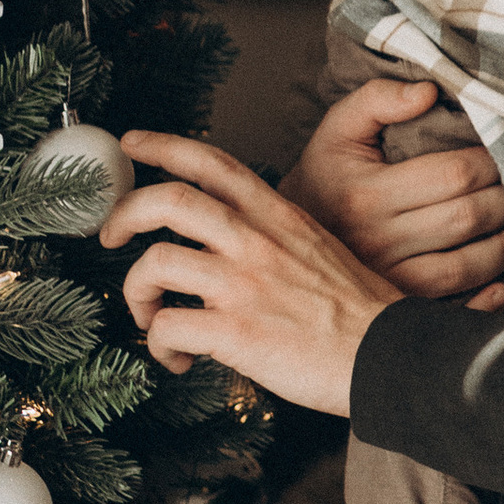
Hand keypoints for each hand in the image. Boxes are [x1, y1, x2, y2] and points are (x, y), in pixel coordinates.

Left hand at [102, 130, 399, 409]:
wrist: (392, 355)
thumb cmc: (360, 313)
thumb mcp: (320, 250)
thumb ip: (274, 239)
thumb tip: (229, 253)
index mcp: (278, 217)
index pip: (213, 162)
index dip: (164, 146)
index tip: (132, 145)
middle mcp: (256, 242)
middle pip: (168, 199)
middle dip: (124, 214)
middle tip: (111, 236)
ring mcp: (243, 285)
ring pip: (154, 263)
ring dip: (136, 293)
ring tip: (150, 316)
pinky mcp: (235, 331)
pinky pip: (167, 328)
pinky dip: (159, 346)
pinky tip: (177, 358)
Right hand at [281, 76, 503, 312]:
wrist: (281, 241)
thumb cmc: (324, 178)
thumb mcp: (338, 129)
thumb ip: (378, 100)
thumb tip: (428, 91)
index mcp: (367, 194)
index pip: (452, 176)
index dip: (493, 164)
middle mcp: (376, 242)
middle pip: (465, 220)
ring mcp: (384, 281)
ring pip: (463, 269)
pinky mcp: (390, 309)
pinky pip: (445, 311)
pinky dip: (481, 306)